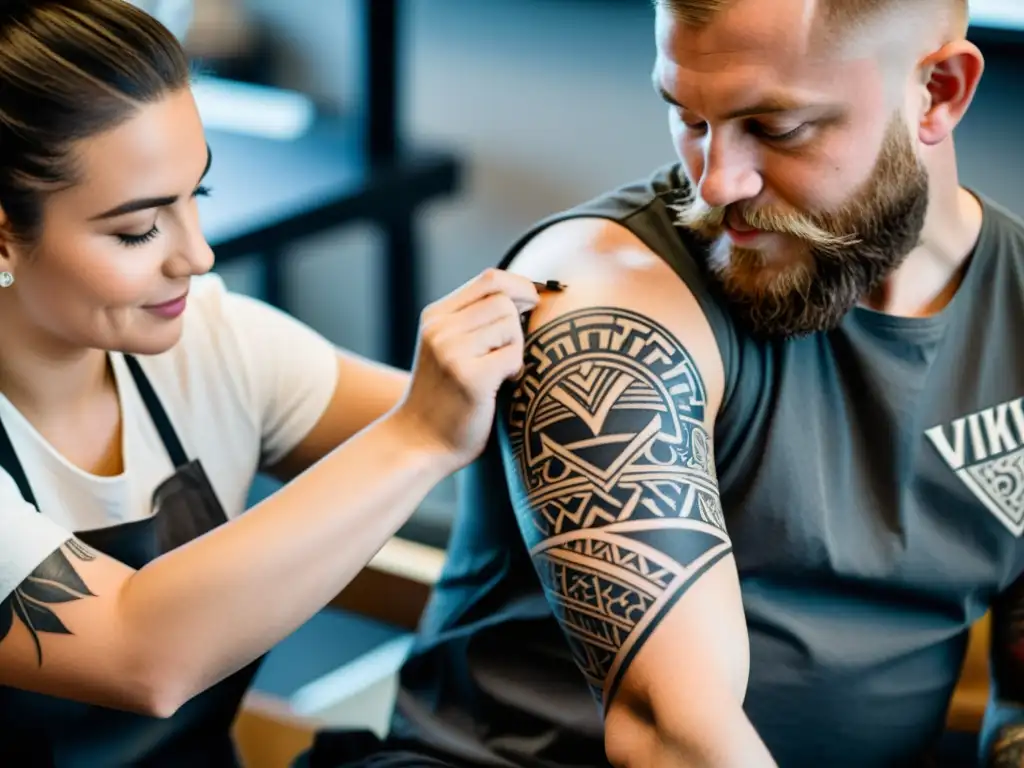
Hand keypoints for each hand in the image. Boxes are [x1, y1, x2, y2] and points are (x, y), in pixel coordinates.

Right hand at [394, 268, 538, 471]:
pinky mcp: (469, 377)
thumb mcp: (450, 348)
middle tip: (507, 357)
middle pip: (505, 301)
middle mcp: (439, 328)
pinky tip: (502, 386)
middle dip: (518, 327)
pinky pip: (514, 354)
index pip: (490, 279)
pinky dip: (517, 370)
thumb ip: (477, 320)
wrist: (420, 444)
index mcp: (435, 316)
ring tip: (500, 373)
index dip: (521, 287)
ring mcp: (451, 351)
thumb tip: (530, 293)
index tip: (532, 307)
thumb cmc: (448, 398)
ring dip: (516, 349)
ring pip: (511, 324)